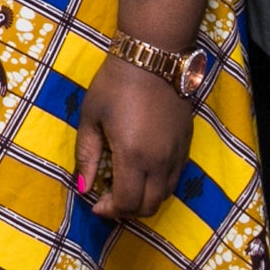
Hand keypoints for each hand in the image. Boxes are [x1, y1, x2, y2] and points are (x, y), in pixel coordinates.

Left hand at [74, 53, 191, 222]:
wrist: (153, 57)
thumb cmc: (114, 85)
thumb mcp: (91, 118)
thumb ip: (87, 156)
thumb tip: (83, 188)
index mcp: (133, 156)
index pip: (127, 202)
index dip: (110, 211)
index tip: (95, 205)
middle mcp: (160, 161)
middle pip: (149, 206)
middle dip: (127, 211)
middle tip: (109, 201)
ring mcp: (177, 154)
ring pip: (165, 194)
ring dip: (145, 200)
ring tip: (125, 189)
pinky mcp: (187, 144)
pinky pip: (175, 177)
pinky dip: (158, 185)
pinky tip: (143, 173)